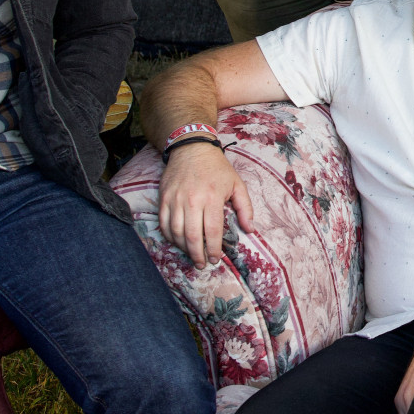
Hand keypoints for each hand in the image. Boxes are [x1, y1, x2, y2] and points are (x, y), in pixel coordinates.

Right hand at [158, 143, 254, 266]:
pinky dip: (169, 237)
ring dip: (183, 248)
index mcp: (212, 197)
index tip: (215, 259)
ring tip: (192, 256)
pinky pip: (164, 224)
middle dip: (197, 254)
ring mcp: (175, 200)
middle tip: (202, 264)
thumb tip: (250, 229)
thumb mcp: (237, 184)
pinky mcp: (163, 198)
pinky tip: (178, 243)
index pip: (212, 231)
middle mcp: (192, 200)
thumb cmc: (218, 168)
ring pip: (176, 232)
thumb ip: (245, 208)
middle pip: (192, 236)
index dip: (213, 249)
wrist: (192, 149)